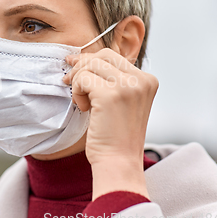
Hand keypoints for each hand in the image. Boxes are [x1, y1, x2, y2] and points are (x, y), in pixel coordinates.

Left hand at [62, 48, 158, 165]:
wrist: (118, 162)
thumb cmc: (114, 134)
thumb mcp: (120, 100)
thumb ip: (111, 78)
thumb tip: (79, 57)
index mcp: (148, 80)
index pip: (114, 56)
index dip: (90, 61)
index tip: (74, 68)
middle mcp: (142, 80)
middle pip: (103, 55)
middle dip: (82, 66)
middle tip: (69, 82)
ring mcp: (128, 86)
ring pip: (91, 65)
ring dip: (79, 82)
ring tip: (83, 102)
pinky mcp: (111, 95)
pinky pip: (83, 79)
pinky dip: (77, 92)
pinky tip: (84, 108)